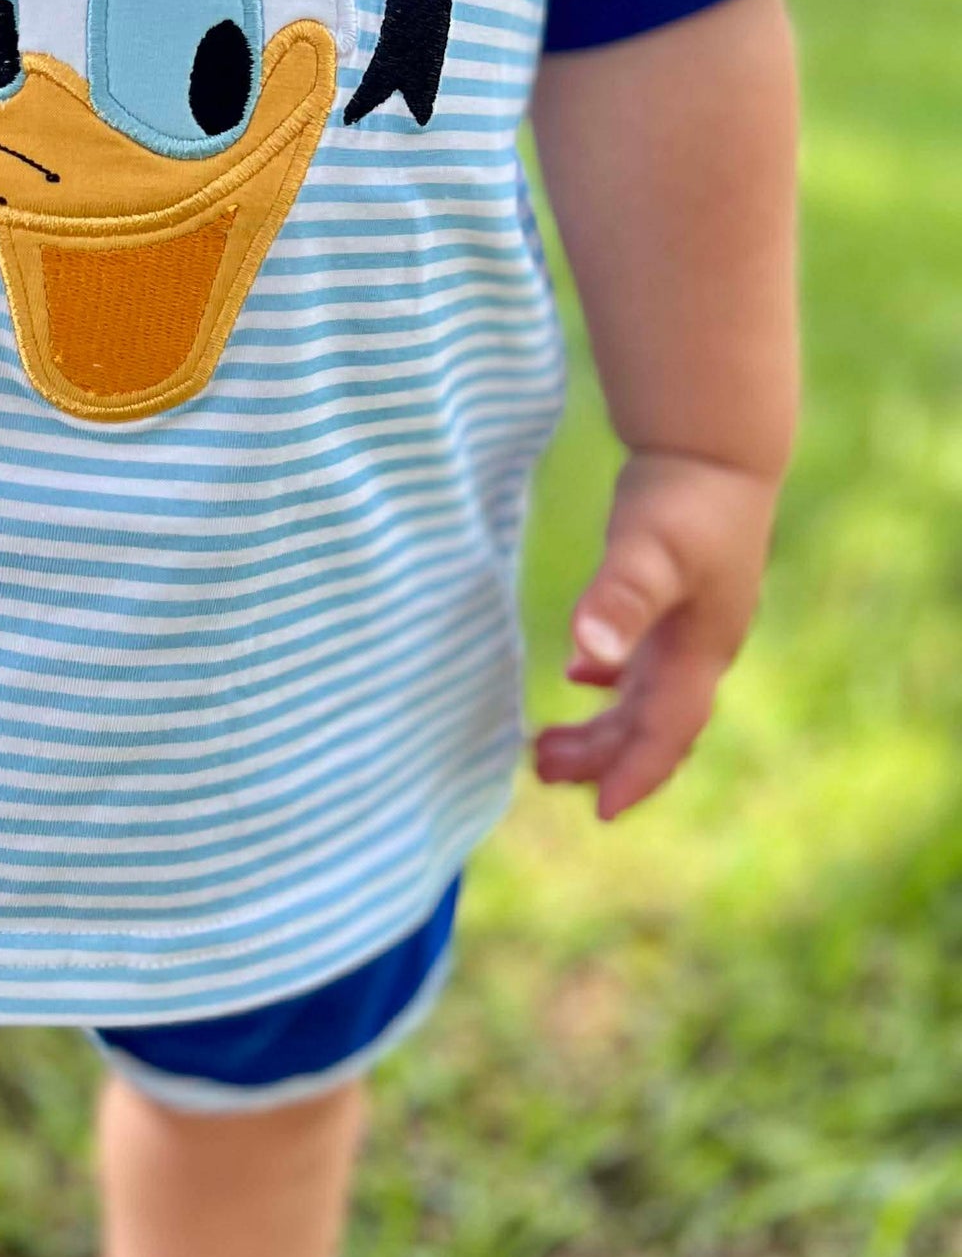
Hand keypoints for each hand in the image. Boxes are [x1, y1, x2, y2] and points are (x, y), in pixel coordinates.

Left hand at [533, 450, 779, 821]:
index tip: (598, 810)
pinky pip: (643, 660)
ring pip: (644, 696)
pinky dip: (609, 677)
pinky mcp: (673, 597)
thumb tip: (586, 653)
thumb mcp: (649, 548)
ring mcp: (689, 624)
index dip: (635, 773)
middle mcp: (699, 648)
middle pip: (651, 724)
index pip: (667, 732)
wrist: (716, 445)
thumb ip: (620, 596)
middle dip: (602, 755)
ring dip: (601, 724)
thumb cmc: (686, 499)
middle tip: (541, 768)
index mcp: (698, 652)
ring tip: (548, 742)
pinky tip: (581, 672)